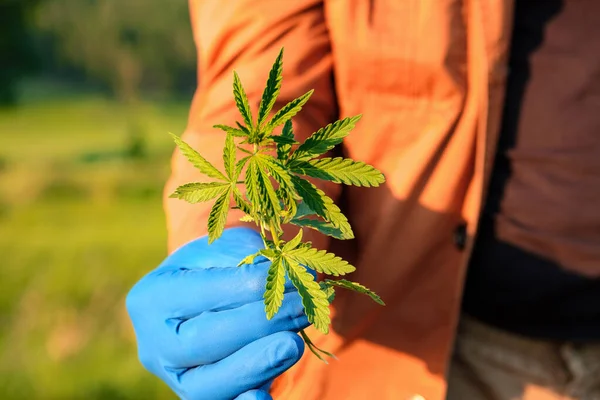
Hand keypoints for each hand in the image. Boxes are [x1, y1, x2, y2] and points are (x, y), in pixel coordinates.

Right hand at [126, 227, 309, 399]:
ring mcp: (175, 378)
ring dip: (257, 365)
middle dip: (258, 325)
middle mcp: (154, 344)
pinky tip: (265, 397)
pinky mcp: (199, 396)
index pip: (203, 292)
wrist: (197, 300)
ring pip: (208, 385)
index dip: (251, 285)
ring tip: (293, 344)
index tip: (292, 276)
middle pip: (202, 342)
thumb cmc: (213, 267)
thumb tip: (293, 272)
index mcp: (151, 297)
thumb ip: (249, 257)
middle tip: (300, 308)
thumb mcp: (223, 249)